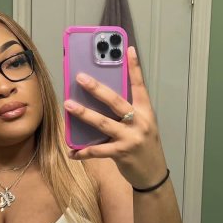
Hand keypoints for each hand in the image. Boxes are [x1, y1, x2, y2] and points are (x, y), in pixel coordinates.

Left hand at [64, 46, 167, 188]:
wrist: (153, 174)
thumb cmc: (144, 145)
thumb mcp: (142, 125)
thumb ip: (126, 112)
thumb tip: (101, 98)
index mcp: (145, 112)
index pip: (139, 85)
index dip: (134, 67)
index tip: (127, 49)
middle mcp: (139, 122)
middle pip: (116, 101)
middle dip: (97, 88)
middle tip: (80, 78)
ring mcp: (130, 138)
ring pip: (103, 123)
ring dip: (84, 114)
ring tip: (69, 105)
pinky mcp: (121, 154)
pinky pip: (98, 150)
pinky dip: (83, 151)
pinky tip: (72, 151)